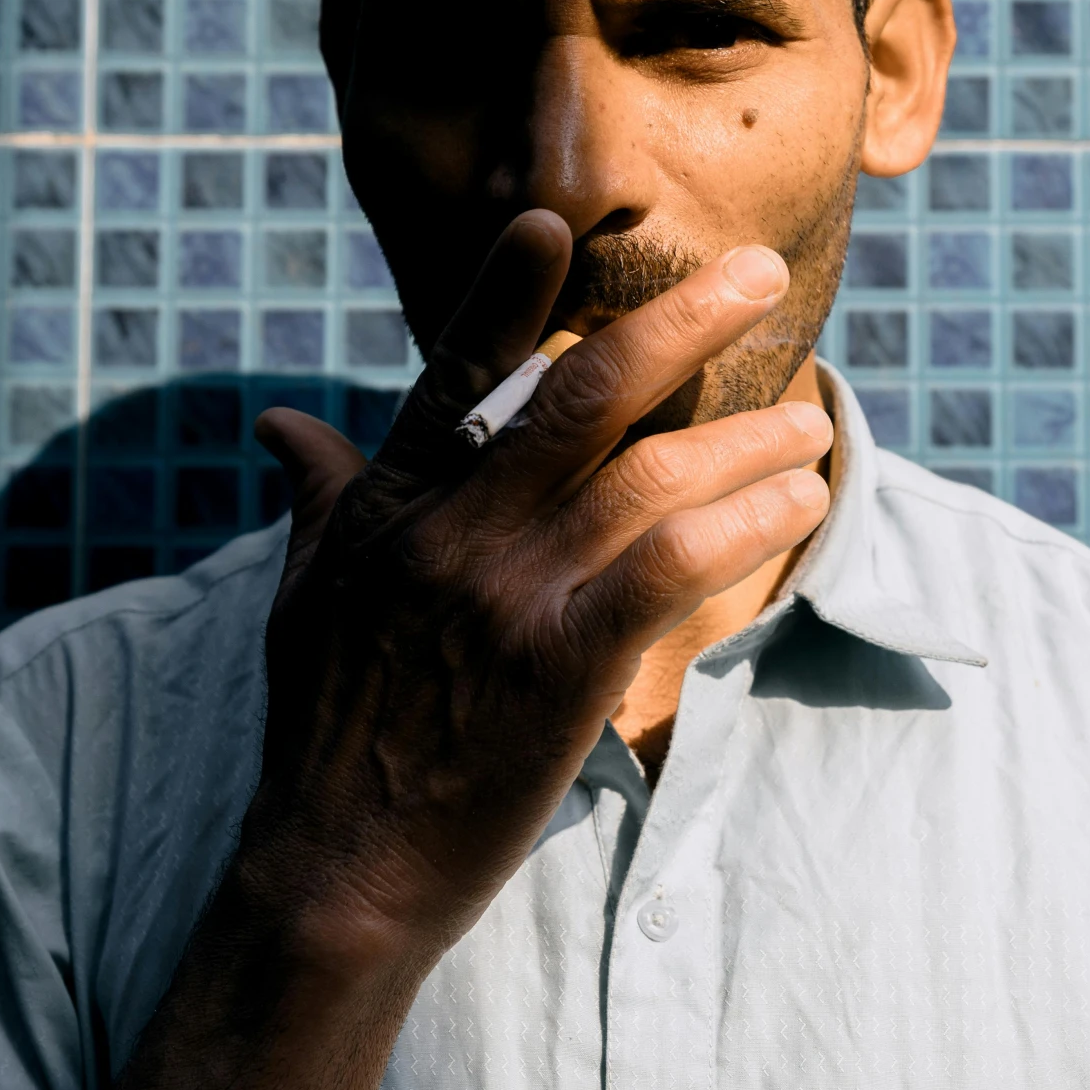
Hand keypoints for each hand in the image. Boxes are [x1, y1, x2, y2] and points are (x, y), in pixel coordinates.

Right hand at [244, 210, 831, 968]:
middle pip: (583, 395)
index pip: (453, 373)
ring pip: (648, 475)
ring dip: (745, 437)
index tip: (552, 222)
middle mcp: (451, 532)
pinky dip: (742, 522)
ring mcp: (508, 596)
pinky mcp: (562, 666)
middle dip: (682, 321)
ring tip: (809, 422)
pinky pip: (672, 567)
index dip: (503, 293)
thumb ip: (319, 495)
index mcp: (391, 506)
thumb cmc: (325, 728)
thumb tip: (280, 421)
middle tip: (758, 274)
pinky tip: (795, 502)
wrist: (341, 867)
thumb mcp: (300, 595)